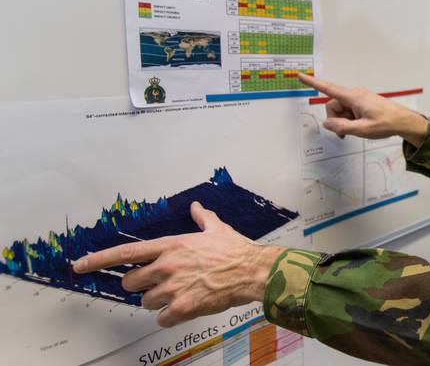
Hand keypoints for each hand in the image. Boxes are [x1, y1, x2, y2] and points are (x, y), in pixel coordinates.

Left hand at [73, 202, 283, 327]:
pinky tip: (184, 308)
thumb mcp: (217, 229)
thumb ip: (202, 218)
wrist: (253, 272)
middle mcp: (167, 266)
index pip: (125, 253)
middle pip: (131, 282)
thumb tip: (197, 208)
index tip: (80, 265)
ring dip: (158, 301)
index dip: (98, 260)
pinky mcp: (181, 308)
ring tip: (179, 294)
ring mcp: (173, 288)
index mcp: (171, 245)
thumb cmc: (236, 252)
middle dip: (140, 285)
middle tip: (158, 283)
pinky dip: (170, 316)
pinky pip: (161, 318)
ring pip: (146, 302)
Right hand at [299, 73, 428, 145]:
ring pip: (341, 110)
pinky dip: (350, 119)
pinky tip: (359, 126)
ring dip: (344, 121)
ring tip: (357, 130)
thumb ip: (341, 127)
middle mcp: (355, 94)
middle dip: (336, 120)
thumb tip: (327, 123)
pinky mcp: (362, 101)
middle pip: (334, 105)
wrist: (403, 121)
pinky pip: (349, 110)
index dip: (313, 83)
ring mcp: (358, 97)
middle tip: (346, 133)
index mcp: (354, 97)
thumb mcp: (362, 130)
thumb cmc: (386, 123)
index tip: (301, 76)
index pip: (328, 88)